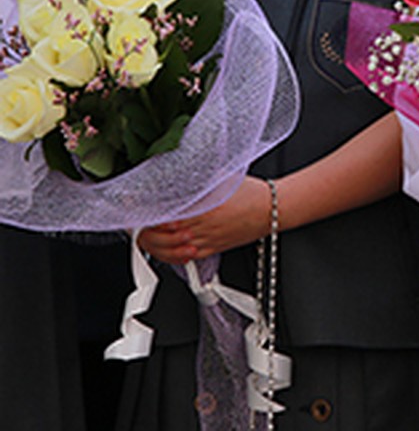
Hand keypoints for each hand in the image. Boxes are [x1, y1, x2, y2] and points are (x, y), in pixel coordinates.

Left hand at [137, 177, 271, 262]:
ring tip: (144, 235)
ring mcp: (204, 241)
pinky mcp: (210, 250)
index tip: (132, 205)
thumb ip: (196, 179)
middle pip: (160, 233)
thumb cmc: (249, 192)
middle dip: (143, 228)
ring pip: (168, 249)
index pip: (161, 212)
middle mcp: (199, 227)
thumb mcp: (220, 177)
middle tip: (134, 221)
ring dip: (152, 243)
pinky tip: (163, 250)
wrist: (271, 209)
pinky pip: (183, 258)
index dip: (143, 210)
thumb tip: (174, 176)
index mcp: (200, 207)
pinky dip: (168, 256)